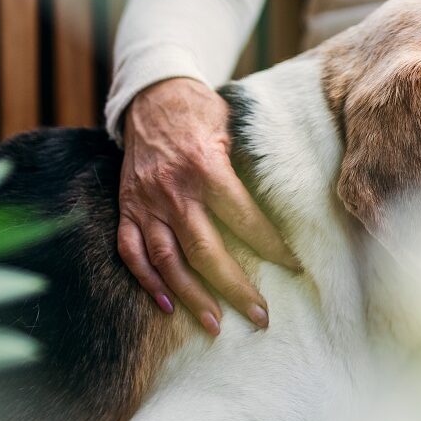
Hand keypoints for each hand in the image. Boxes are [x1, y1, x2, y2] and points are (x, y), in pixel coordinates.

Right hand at [117, 78, 298, 333]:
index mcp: (206, 167)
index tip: (293, 267)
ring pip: (167, 260)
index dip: (271, 246)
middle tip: (260, 316)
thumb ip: (249, 167)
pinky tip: (167, 306)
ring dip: (192, 297)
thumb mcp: (232, 129)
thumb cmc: (201, 112)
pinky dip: (147, 281)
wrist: (151, 95)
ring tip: (215, 325)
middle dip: (235, 288)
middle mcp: (173, 190)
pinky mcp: (127, 208)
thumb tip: (285, 205)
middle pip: (205, 251)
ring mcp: (145, 202)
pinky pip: (131, 252)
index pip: (244, 218)